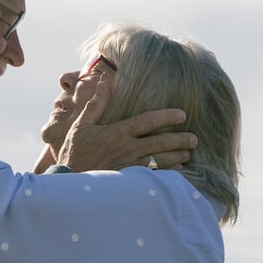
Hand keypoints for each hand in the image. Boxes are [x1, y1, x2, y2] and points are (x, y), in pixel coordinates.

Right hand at [57, 76, 196, 171]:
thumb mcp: (80, 125)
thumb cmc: (73, 152)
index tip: (182, 114)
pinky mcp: (127, 180)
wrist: (67, 180)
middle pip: (159, 142)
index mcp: (117, 132)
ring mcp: (129, 166)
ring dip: (176, 157)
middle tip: (194, 138)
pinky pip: (151, 176)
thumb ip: (95, 104)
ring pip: (159, 161)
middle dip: (179, 140)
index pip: (147, 121)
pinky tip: (175, 172)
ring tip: (188, 153)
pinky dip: (165, 174)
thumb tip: (102, 81)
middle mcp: (126, 148)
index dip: (167, 116)